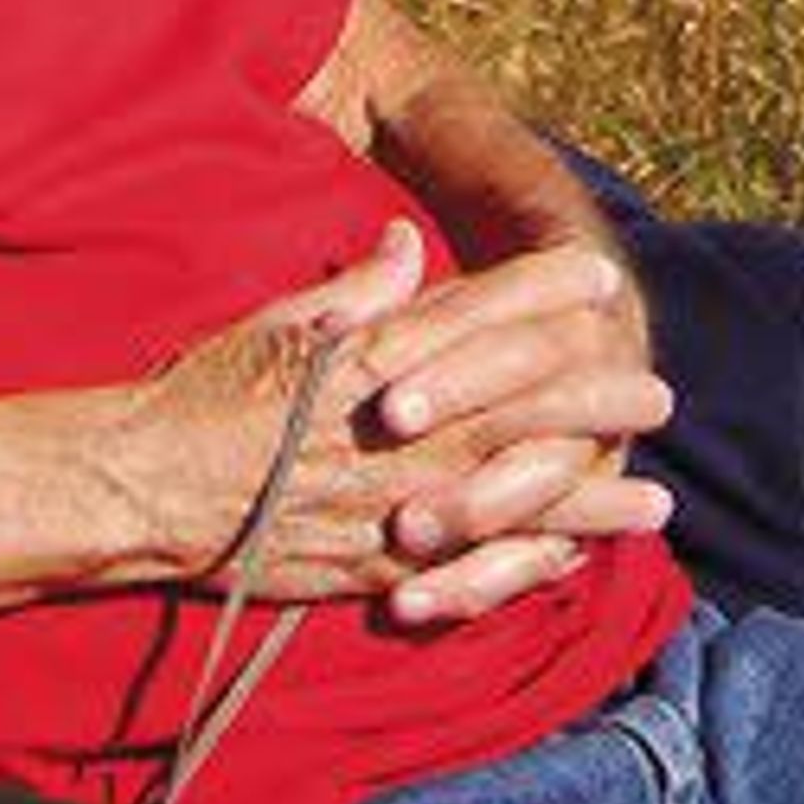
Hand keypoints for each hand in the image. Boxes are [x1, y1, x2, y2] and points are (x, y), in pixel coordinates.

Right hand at [106, 223, 674, 620]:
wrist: (143, 486)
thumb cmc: (206, 393)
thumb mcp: (283, 321)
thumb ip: (356, 287)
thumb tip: (405, 236)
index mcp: (378, 355)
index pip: (485, 310)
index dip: (550, 289)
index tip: (602, 275)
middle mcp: (401, 427)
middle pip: (525, 403)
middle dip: (599, 395)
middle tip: (660, 392)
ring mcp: (397, 501)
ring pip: (518, 496)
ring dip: (593, 500)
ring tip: (657, 504)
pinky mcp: (381, 564)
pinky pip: (472, 566)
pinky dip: (529, 566)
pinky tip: (576, 567)